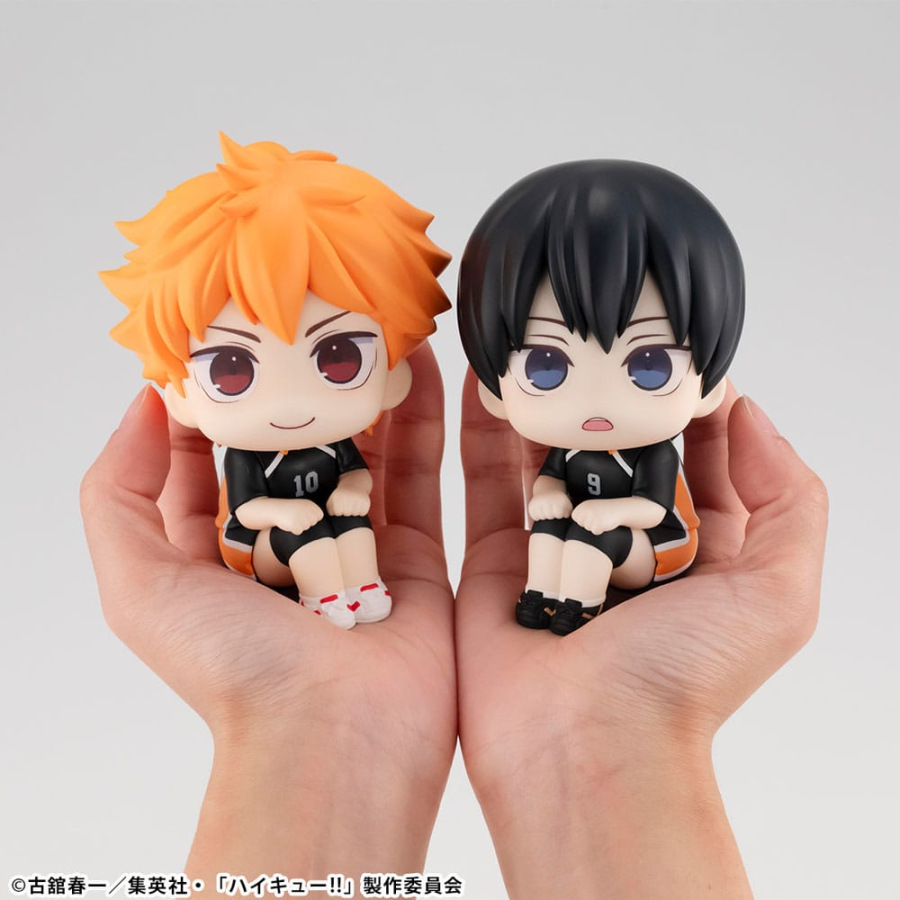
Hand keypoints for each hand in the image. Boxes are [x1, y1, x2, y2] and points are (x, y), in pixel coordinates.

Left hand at [81, 343, 455, 880]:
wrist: (335, 735)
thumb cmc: (232, 666)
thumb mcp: (138, 581)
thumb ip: (120, 492)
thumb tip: (143, 406)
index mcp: (217, 551)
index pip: (208, 459)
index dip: (216, 398)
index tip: (231, 338)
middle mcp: (285, 546)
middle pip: (294, 448)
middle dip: (302, 387)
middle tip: (315, 319)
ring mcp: (353, 548)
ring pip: (362, 452)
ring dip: (367, 395)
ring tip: (375, 331)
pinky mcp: (415, 556)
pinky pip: (421, 477)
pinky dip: (425, 424)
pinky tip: (426, 370)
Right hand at [277, 498, 323, 532]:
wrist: (275, 509)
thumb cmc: (290, 510)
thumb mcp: (304, 507)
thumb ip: (314, 512)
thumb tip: (325, 522)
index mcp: (312, 505)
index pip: (318, 517)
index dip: (310, 518)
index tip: (302, 513)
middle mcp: (309, 511)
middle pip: (312, 524)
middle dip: (304, 523)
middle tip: (295, 516)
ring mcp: (302, 518)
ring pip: (305, 528)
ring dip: (298, 526)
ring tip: (292, 519)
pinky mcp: (296, 525)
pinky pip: (298, 532)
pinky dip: (293, 530)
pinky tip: (288, 523)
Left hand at [326, 486, 371, 516]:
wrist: (354, 484)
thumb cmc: (341, 495)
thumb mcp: (332, 500)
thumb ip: (329, 509)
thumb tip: (333, 516)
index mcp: (338, 499)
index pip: (338, 513)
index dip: (338, 511)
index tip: (340, 504)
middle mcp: (348, 499)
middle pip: (347, 514)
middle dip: (346, 511)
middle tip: (347, 503)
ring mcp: (358, 501)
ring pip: (355, 514)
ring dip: (354, 511)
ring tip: (352, 503)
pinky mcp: (366, 502)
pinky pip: (363, 513)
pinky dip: (361, 510)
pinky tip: (358, 504)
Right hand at [456, 371, 825, 897]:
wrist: (582, 747)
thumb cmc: (681, 678)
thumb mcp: (778, 592)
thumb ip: (788, 500)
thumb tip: (746, 416)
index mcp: (696, 558)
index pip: (704, 462)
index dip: (694, 407)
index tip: (675, 355)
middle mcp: (626, 553)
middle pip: (619, 454)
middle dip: (610, 398)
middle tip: (597, 338)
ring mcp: (558, 555)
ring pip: (550, 460)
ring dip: (545, 406)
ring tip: (539, 349)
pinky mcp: (497, 563)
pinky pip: (487, 486)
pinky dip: (484, 433)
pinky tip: (485, 380)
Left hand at [570, 498, 619, 533]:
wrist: (619, 508)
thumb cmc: (603, 509)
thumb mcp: (589, 507)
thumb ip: (580, 513)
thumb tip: (570, 519)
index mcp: (581, 506)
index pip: (576, 519)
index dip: (585, 519)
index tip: (593, 514)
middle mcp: (584, 512)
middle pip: (582, 525)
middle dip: (590, 524)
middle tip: (599, 517)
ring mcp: (590, 518)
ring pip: (588, 529)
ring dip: (595, 526)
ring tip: (602, 518)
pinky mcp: (597, 525)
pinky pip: (595, 532)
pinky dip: (601, 530)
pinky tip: (605, 523)